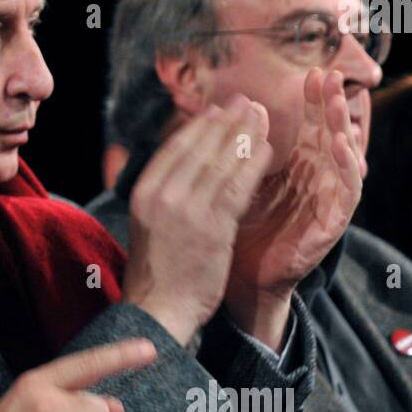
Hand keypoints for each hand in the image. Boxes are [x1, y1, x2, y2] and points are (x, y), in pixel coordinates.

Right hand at [124, 94, 272, 345]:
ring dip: (244, 135)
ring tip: (261, 116)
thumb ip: (163, 193)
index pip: (174, 148)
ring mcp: (188, 211)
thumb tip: (180, 165)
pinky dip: (253, 165)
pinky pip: (238, 187)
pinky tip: (267, 150)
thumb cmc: (157, 270)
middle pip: (199, 148)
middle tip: (246, 102)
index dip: (198, 126)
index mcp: (144, 192)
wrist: (159, 310)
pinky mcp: (213, 228)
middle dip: (226, 122)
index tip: (217, 111)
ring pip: (221, 163)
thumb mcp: (148, 223)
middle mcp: (163, 195)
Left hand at [225, 69, 362, 345]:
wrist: (239, 279)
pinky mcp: (331, 225)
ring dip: (343, 128)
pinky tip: (338, 146)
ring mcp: (326, 202)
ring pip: (344, 158)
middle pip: (331, 135)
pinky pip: (347, 192)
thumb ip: (243, 151)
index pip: (310, 126)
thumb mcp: (240, 182)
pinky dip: (346, 168)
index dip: (312, 100)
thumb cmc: (240, 230)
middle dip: (330, 104)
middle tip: (328, 74)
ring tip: (336, 103)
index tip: (309, 72)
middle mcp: (316, 182)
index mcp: (297, 169)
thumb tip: (230, 111)